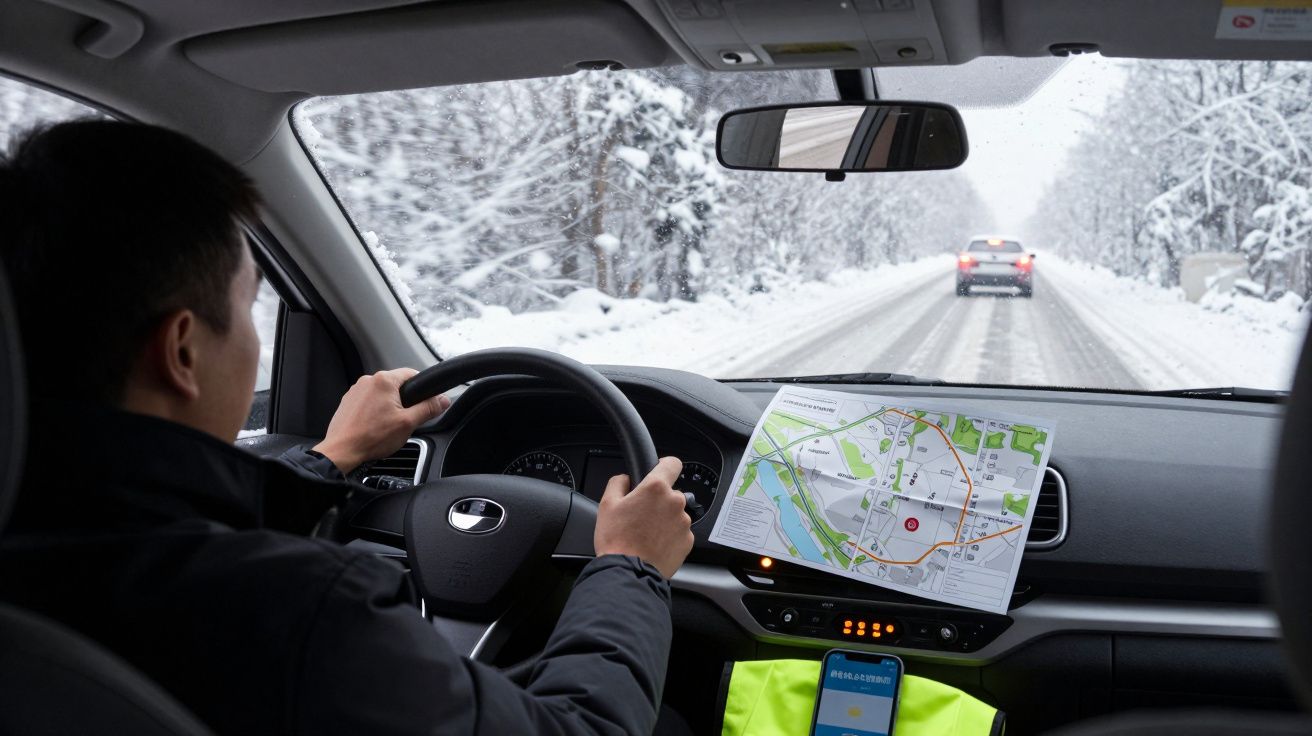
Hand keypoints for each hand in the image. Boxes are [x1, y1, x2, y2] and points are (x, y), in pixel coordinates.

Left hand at [312, 368, 450, 473]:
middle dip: (404, 400)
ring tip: (387, 427)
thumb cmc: (371, 438)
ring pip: (381, 394)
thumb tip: (443, 400)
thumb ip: (428, 409)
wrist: (342, 451)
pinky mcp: (347, 402)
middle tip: (404, 420)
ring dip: (388, 406)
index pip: (412, 373)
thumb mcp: (408, 423)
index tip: (425, 401)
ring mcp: (355, 391)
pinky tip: (374, 427)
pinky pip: (368, 402)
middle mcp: (367, 381)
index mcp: (384, 380)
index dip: (422, 388)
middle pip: (396, 385)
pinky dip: (374, 412)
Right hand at [594, 457, 692, 578]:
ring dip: (665, 519)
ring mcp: (683, 522)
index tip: (660, 472)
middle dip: (659, 501)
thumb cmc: (617, 540)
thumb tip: (625, 479)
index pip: (672, 463)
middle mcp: (674, 502)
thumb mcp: (607, 504)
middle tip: (642, 515)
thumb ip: (618, 483)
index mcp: (656, 488)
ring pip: (675, 514)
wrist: (628, 572)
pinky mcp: (688, 541)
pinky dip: (670, 536)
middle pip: (671, 493)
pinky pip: (680, 532)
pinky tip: (654, 544)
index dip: (665, 466)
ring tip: (646, 534)